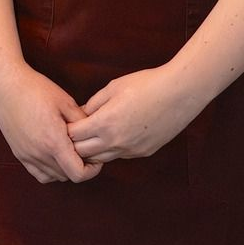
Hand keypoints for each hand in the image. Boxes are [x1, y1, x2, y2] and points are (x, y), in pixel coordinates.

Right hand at [0, 64, 104, 184]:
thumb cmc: (35, 89)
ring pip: (54, 176)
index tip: (95, 158)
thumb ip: (82, 122)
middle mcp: (39, 153)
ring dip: (65, 169)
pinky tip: (53, 156)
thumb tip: (94, 134)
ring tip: (68, 151)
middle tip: (84, 150)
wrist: (5, 84)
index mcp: (54, 142)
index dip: (92, 170)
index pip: (78, 174)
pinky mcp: (18, 153)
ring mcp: (27, 155)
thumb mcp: (65, 101)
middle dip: (80, 167)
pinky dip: (49, 171)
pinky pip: (38, 173)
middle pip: (67, 176)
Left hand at [67, 63, 203, 162]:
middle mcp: (116, 142)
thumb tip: (80, 114)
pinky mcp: (143, 153)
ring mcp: (131, 150)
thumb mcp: (113, 88)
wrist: (179, 94)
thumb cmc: (145, 85)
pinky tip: (111, 136)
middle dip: (74, 144)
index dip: (65, 129)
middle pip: (83, 153)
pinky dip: (110, 150)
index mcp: (105, 123)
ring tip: (89, 136)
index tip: (64, 121)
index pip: (73, 136)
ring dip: (92, 150)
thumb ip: (93, 103)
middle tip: (72, 132)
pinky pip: (119, 156)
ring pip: (101, 159)